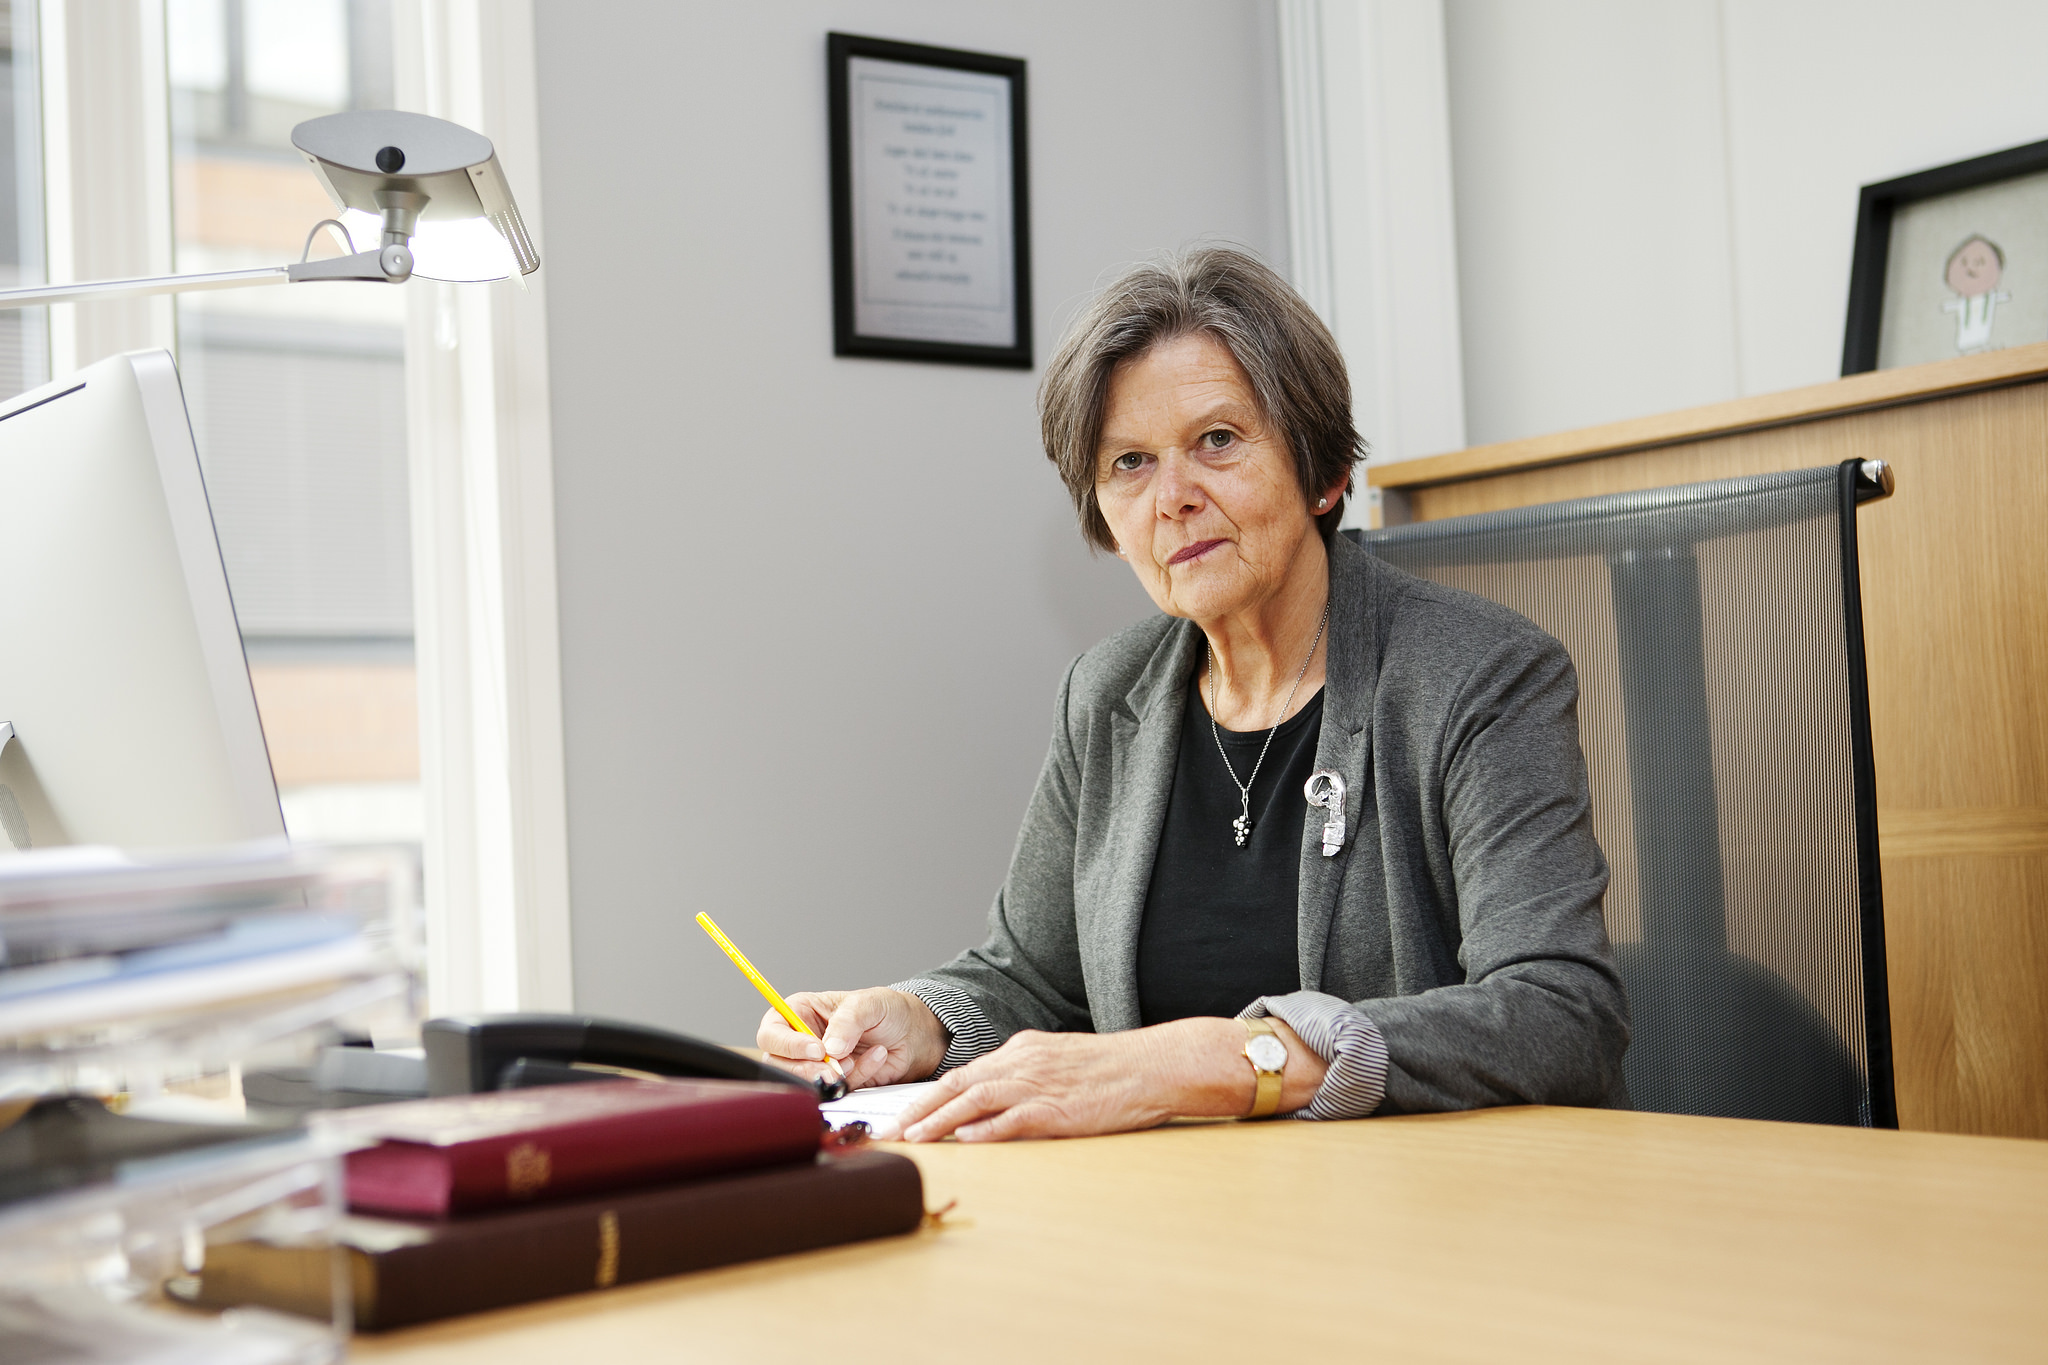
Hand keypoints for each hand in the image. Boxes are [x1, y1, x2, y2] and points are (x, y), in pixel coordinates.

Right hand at [755, 987, 947, 1089]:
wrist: (913, 1034)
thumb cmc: (887, 1010)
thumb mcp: (869, 1004)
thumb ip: (849, 1021)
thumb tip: (830, 1048)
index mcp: (800, 1012)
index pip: (772, 1032)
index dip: (789, 1044)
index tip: (817, 1050)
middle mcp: (802, 1040)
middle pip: (780, 1065)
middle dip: (809, 1070)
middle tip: (836, 1069)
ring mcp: (816, 1065)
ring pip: (805, 1082)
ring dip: (834, 1075)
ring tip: (857, 1058)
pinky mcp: (834, 1083)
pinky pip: (835, 1090)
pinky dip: (858, 1077)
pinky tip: (877, 1057)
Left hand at [888, 1016, 1329, 1141]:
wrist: (1154, 1065)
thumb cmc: (1112, 1068)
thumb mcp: (1059, 1060)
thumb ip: (1023, 1074)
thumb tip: (989, 1101)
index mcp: (1021, 1049)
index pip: (963, 1073)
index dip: (928, 1096)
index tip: (902, 1116)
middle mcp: (1022, 1062)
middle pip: (957, 1085)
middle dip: (919, 1110)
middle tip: (890, 1132)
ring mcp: (1039, 1084)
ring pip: (975, 1102)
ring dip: (938, 1123)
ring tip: (913, 1140)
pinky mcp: (1059, 1109)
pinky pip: (1014, 1120)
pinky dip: (986, 1132)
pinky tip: (965, 1144)